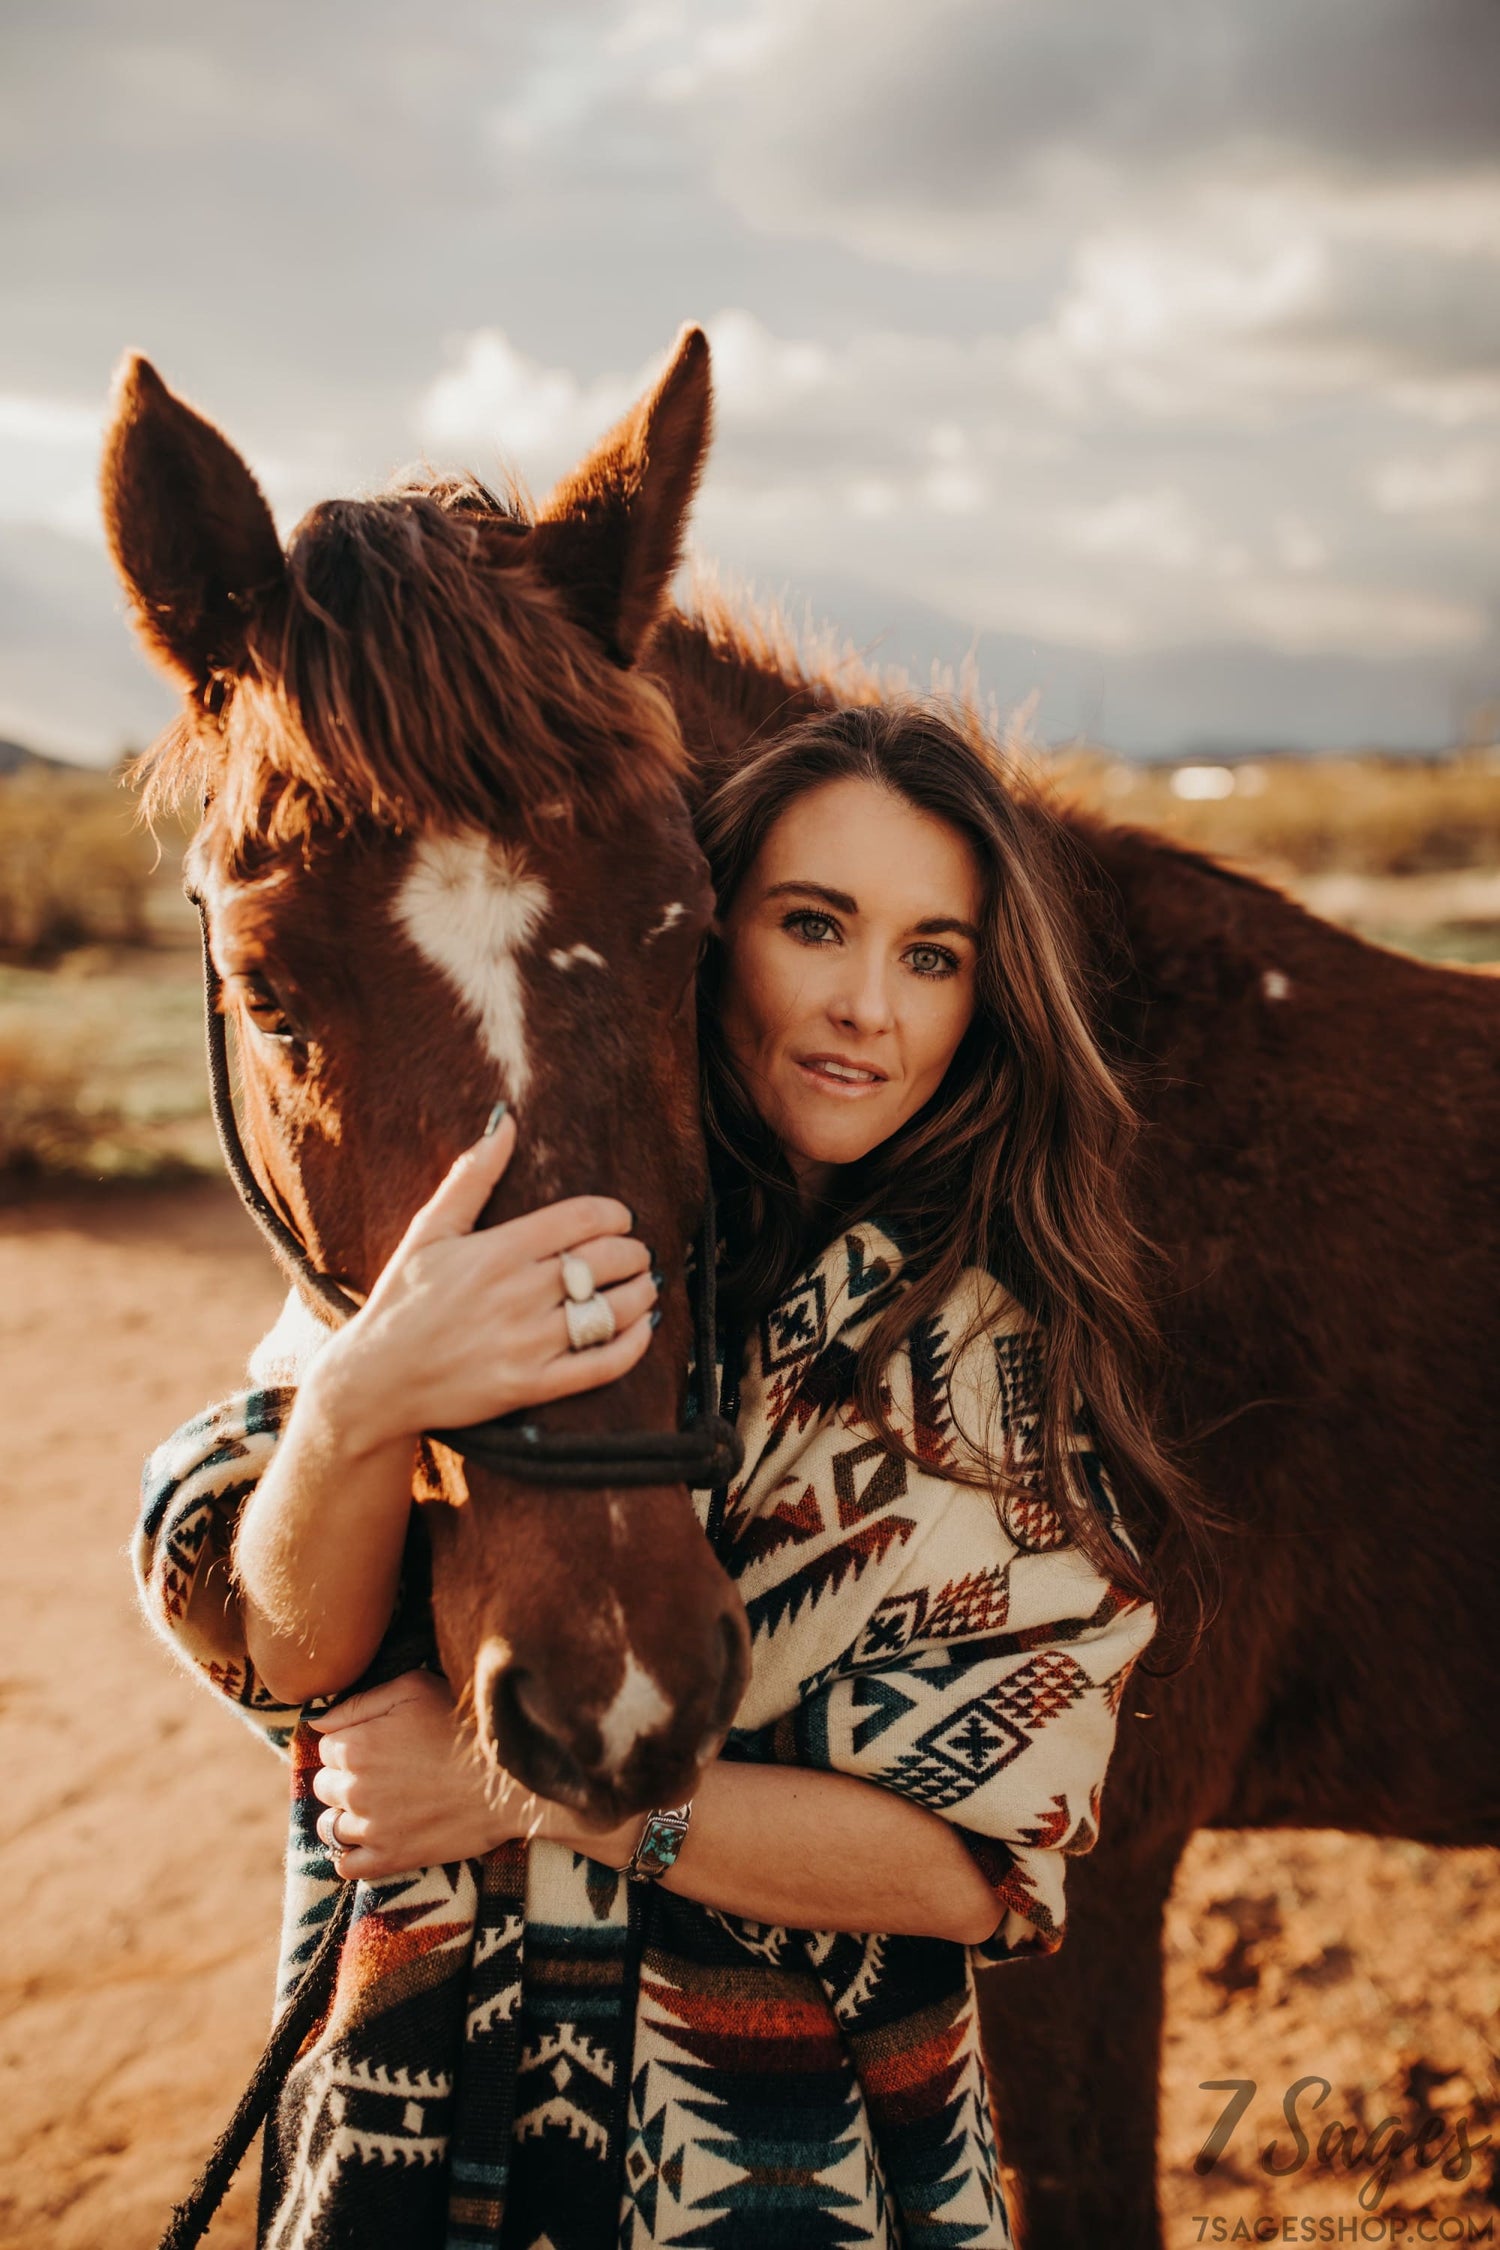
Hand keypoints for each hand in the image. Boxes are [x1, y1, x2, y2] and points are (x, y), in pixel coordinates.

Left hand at [308, 1669, 539, 1880]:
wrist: (509, 1778)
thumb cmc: (463, 1725)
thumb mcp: (413, 1688)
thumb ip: (358, 1702)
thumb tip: (317, 1721)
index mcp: (356, 1746)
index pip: (326, 1747)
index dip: (352, 1742)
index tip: (378, 1743)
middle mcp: (355, 1789)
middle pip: (325, 1786)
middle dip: (346, 1778)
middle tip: (383, 1773)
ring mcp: (371, 1828)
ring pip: (330, 1826)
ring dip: (346, 1816)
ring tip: (377, 1807)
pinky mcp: (390, 1859)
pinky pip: (345, 1866)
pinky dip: (351, 1855)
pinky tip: (372, 1840)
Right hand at [310, 1109, 658, 1451]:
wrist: (377, 1380)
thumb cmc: (403, 1299)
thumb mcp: (429, 1231)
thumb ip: (472, 1177)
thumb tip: (506, 1121)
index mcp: (496, 1251)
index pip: (582, 1219)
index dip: (616, 1215)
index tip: (621, 1220)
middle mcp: (516, 1294)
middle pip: (606, 1261)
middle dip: (634, 1253)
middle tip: (637, 1254)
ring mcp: (526, 1343)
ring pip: (611, 1311)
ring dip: (641, 1293)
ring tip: (645, 1286)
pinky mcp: (531, 1386)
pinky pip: (602, 1364)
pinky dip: (634, 1344)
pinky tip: (643, 1328)